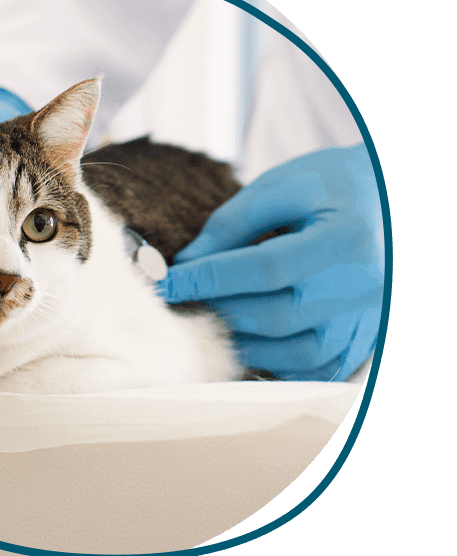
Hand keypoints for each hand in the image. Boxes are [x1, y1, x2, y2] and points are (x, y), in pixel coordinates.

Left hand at [157, 144, 383, 380]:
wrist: (390, 198)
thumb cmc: (332, 185)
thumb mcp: (283, 186)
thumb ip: (231, 223)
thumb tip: (186, 264)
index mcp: (346, 238)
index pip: (266, 268)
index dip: (210, 278)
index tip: (166, 281)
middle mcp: (364, 286)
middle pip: (279, 315)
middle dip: (220, 311)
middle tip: (183, 303)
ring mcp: (368, 318)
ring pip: (298, 353)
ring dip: (245, 343)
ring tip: (213, 319)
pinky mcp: (365, 338)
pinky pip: (318, 370)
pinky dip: (279, 364)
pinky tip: (251, 342)